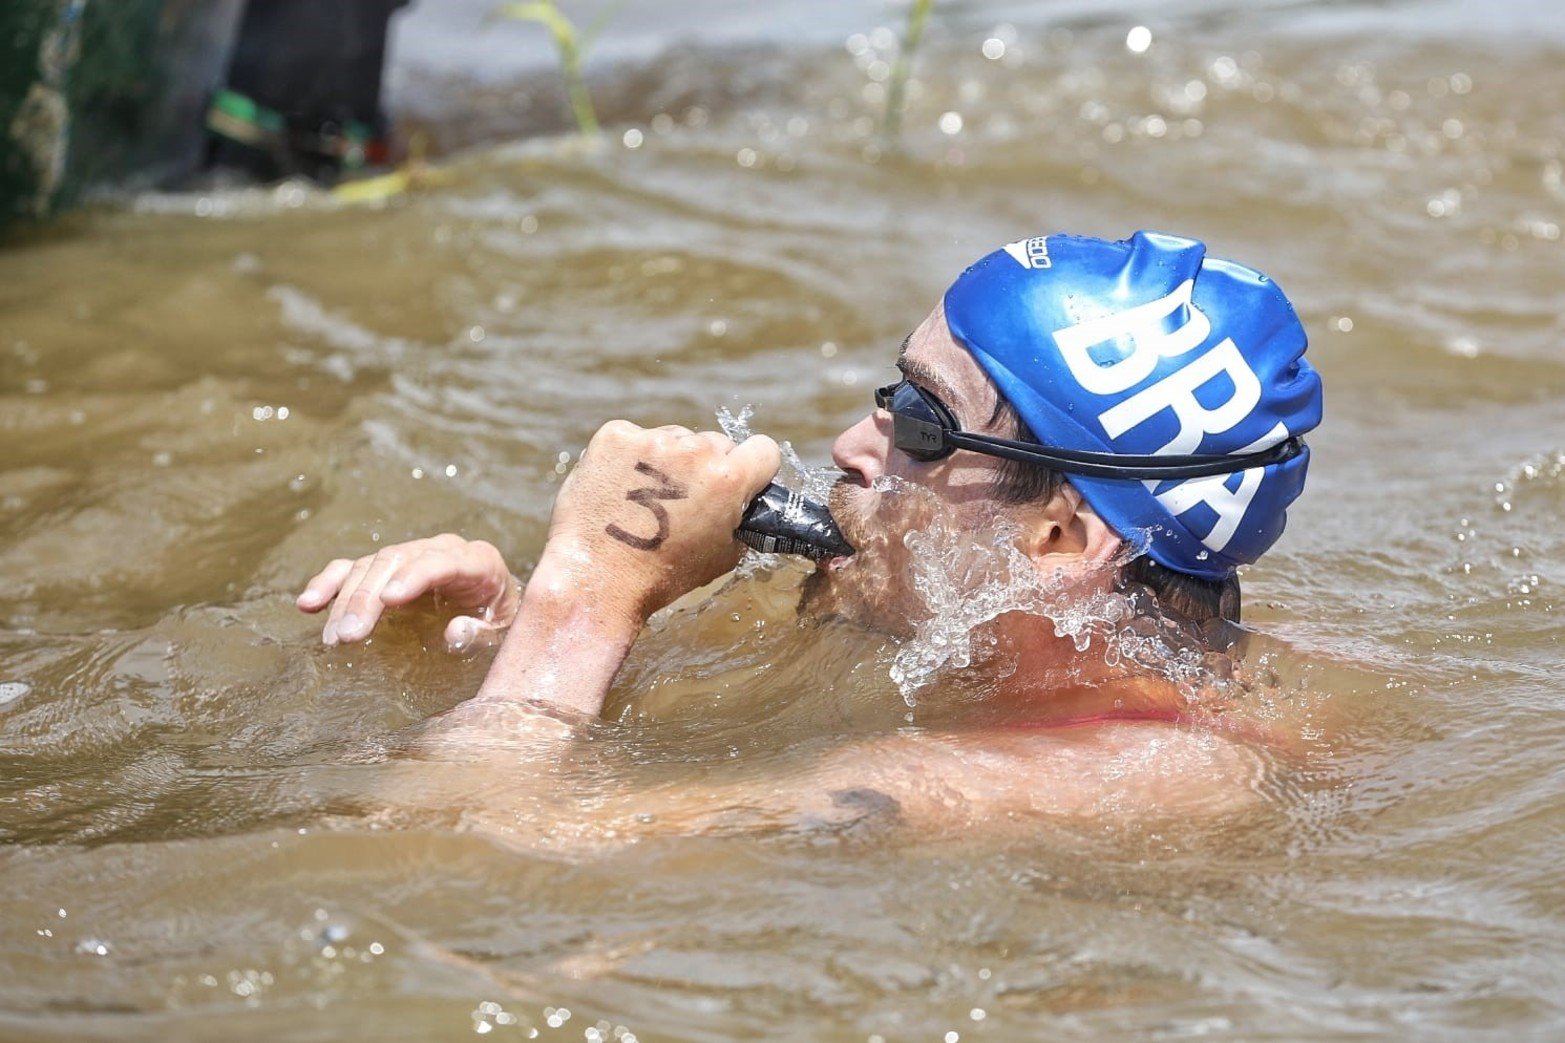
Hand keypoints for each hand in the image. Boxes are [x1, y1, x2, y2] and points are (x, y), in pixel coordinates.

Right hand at [296, 534, 519, 649]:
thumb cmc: (500, 622)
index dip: (415, 576)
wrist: (495, 609)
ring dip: (346, 600)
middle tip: (349, 636)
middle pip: (397, 562)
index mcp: (478, 560)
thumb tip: (454, 632)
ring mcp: (410, 556)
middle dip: (369, 598)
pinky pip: (351, 569)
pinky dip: (328, 584)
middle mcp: (441, 549)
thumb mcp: (502, 632)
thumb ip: (481, 635)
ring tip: (334, 639)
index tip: (389, 600)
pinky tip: (308, 605)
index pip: (442, 561)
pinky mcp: (386, 570)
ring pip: (371, 565)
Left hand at [531, 421, 780, 624]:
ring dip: (670, 460)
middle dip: (707, 467)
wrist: (596, 578)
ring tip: (648, 499)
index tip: (742, 480)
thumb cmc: (660, 575)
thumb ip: (740, 520)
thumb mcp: (723, 557)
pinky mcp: (614, 437)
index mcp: (727, 479)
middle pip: (716, 443)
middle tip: (687, 500)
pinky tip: (623, 489)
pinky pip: (636, 438)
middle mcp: (692, 451)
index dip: (755, 468)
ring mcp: (651, 440)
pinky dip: (632, 458)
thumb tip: (742, 504)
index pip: (763, 449)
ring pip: (676, 438)